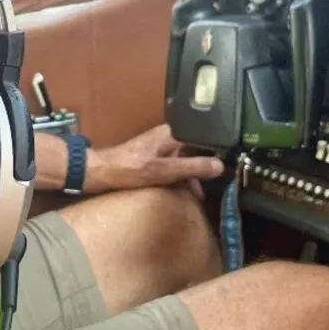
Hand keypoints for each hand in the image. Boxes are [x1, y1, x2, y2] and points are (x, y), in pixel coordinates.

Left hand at [84, 124, 224, 196]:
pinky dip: (180, 177)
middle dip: (203, 170)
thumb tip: (220, 165)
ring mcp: (161, 146)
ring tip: (197, 196)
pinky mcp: (154, 157)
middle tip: (211, 189)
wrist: (101, 172)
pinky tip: (183, 191)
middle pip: (195, 151)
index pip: (203, 140)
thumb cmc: (131, 169)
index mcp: (173, 133)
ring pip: (185, 160)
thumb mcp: (165, 170)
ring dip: (191, 176)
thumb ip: (193, 167)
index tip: (227, 170)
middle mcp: (169, 136)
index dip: (216, 155)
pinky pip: (175, 165)